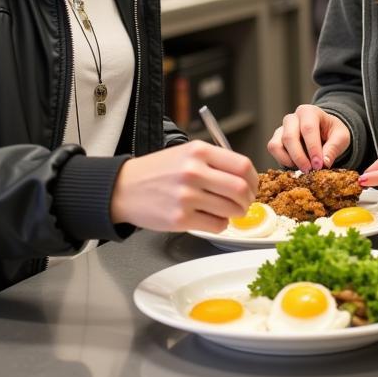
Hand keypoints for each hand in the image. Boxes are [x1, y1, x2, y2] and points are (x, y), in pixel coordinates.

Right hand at [110, 141, 257, 232]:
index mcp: (199, 151)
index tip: (252, 185)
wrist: (124, 188)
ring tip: (227, 211)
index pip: (242, 165)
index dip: (253, 179)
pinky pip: (217, 225)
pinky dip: (221, 224)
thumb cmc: (157, 171)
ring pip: (232, 209)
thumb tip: (245, 177)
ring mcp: (187, 196)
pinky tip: (211, 218)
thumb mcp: (185, 153)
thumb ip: (214, 160)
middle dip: (248, 199)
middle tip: (244, 202)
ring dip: (236, 213)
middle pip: (241, 189)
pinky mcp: (180, 218)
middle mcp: (194, 171)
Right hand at [267, 104, 349, 170]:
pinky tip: (296, 165)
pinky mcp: (276, 139)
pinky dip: (282, 160)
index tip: (318, 165)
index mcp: (309, 112)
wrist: (324, 132)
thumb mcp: (341, 137)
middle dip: (300, 157)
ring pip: (277, 144)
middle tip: (310, 170)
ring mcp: (282, 128)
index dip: (312, 148)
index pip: (308, 128)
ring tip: (304, 169)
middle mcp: (292, 118)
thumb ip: (333, 148)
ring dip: (290, 160)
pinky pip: (273, 149)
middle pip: (289, 137)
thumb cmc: (332, 132)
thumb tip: (324, 163)